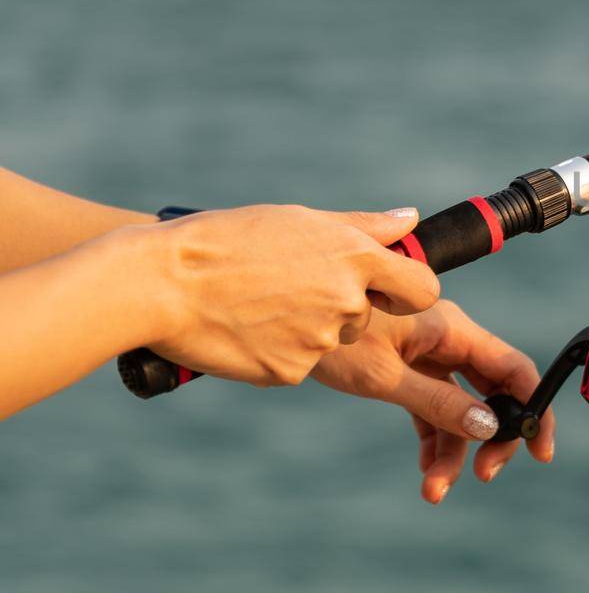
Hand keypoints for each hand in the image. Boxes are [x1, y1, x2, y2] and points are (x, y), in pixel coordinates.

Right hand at [146, 205, 439, 386]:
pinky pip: (298, 363)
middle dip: (340, 304)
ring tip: (259, 302)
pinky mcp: (291, 373)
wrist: (161, 283)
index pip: (423, 289)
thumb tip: (411, 220)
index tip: (391, 291)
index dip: (409, 292)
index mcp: (356, 258)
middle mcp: (347, 301)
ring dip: (306, 326)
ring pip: (331, 339)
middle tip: (288, 286)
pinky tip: (245, 328)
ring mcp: (320, 341)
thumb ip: (365, 226)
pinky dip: (277, 349)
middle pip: (368, 314)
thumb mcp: (300, 220)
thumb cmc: (228, 240)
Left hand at [312, 300, 554, 503]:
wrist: (287, 316)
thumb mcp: (385, 376)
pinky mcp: (406, 367)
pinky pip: (433, 407)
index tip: (540, 451)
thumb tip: (488, 429)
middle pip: (493, 392)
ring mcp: (428, 353)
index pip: (513, 369)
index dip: (535, 408)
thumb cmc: (333, 338)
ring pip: (460, 407)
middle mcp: (448, 339)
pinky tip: (425, 470)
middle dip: (494, 437)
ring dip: (454, 450)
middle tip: (484, 475)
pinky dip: (432, 438)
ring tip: (434, 491)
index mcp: (453, 329)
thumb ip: (438, 403)